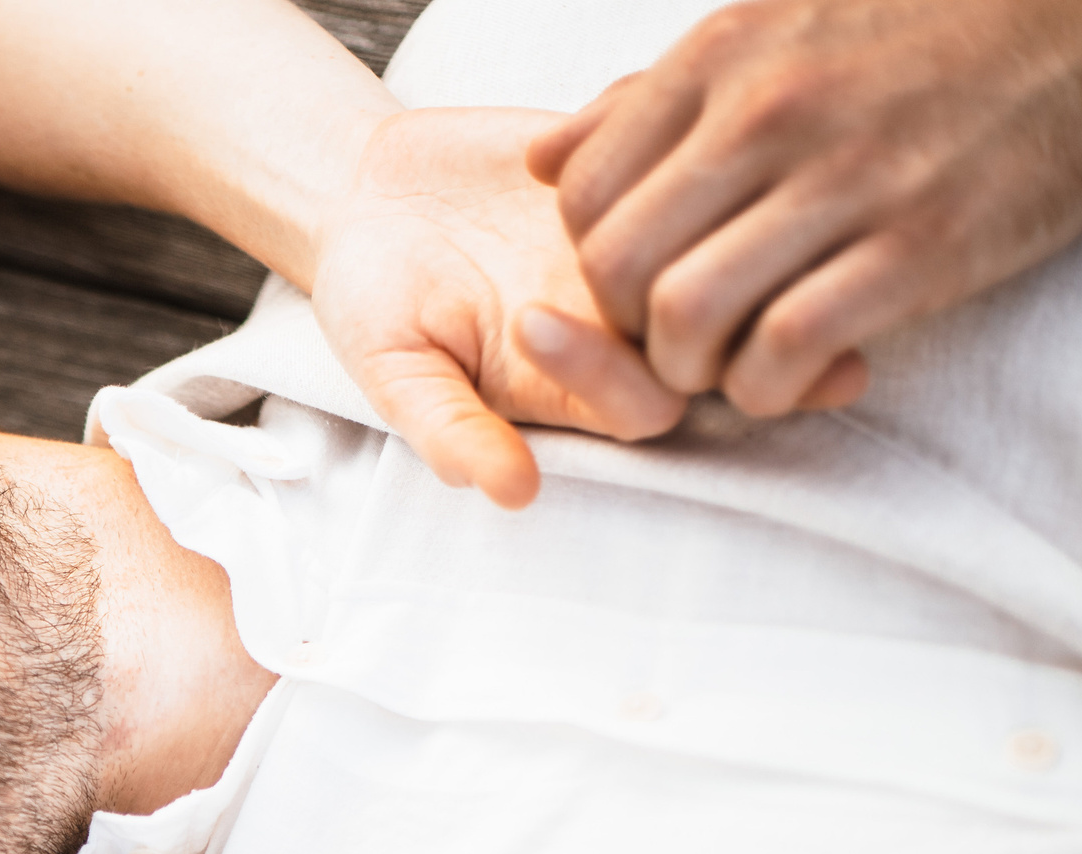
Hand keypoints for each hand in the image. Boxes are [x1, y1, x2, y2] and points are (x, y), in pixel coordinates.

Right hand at [311, 106, 689, 509]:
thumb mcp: (395, 371)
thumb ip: (451, 431)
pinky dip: (631, 129)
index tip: (522, 321)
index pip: (647, 406)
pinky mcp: (635, 161)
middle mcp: (622, 317)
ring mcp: (638, 238)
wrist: (365, 195)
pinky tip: (548, 144)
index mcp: (575, 384)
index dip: (608, 375)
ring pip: (715, 234)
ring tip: (553, 188)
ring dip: (649, 205)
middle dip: (647, 291)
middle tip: (558, 252)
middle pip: (706, 329)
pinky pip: (688, 142)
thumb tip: (513, 496)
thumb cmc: (377, 301)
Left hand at [526, 0, 1081, 417]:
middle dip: (628, 333)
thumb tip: (545, 166)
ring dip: (690, 370)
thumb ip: (649, 104)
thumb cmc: (909, 40)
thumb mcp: (769, 36)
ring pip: (687, 316)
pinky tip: (785, 377)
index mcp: (722, 62)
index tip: (639, 289)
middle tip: (673, 342)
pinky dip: (765, 387)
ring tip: (727, 364)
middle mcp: (769, 116)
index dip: (592, 270)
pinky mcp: (919, 245)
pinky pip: (785, 348)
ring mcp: (844, 180)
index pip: (582, 198)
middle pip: (618, 269)